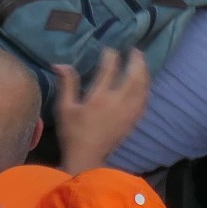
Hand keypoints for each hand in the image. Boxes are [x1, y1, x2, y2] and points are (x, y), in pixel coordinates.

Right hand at [55, 48, 150, 171]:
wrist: (86, 158)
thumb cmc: (72, 132)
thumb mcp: (64, 107)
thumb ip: (67, 84)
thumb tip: (61, 64)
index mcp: (99, 97)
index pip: (109, 69)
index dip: (111, 56)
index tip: (109, 49)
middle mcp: (118, 102)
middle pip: (133, 76)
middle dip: (136, 61)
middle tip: (135, 50)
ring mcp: (128, 112)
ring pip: (142, 88)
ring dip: (144, 72)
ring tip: (142, 63)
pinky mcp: (133, 121)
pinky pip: (144, 101)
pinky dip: (146, 89)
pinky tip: (144, 84)